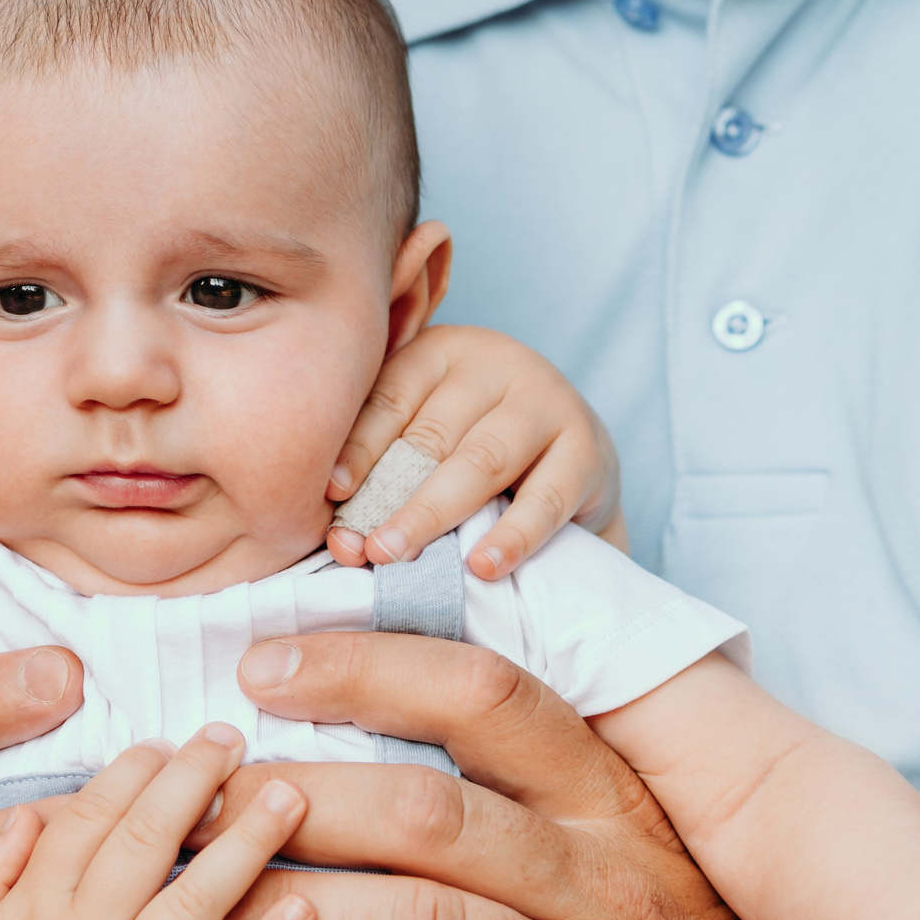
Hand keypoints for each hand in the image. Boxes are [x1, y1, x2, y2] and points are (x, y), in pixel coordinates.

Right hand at [0, 726, 315, 919]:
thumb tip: (25, 815)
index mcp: (24, 914)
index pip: (86, 821)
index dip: (130, 775)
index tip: (165, 741)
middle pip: (147, 845)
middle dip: (194, 783)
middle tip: (235, 738)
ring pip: (193, 906)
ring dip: (244, 846)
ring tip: (289, 797)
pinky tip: (303, 910)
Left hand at [198, 631, 850, 919]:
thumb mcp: (644, 856)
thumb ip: (539, 793)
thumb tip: (385, 716)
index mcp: (615, 807)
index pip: (486, 700)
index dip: (367, 669)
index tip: (261, 668)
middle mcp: (605, 885)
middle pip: (428, 812)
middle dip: (295, 796)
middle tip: (192, 802)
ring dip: (287, 916)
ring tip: (184, 910)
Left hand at [324, 324, 626, 578]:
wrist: (571, 462)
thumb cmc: (470, 453)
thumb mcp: (425, 442)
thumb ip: (381, 471)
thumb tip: (339, 540)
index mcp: (441, 352)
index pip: (391, 398)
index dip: (357, 447)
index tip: (331, 494)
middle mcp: (495, 363)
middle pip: (431, 435)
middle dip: (388, 497)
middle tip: (360, 547)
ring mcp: (546, 401)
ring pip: (480, 462)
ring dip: (432, 514)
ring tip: (395, 556)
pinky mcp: (588, 447)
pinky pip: (546, 498)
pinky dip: (513, 535)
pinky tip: (483, 567)